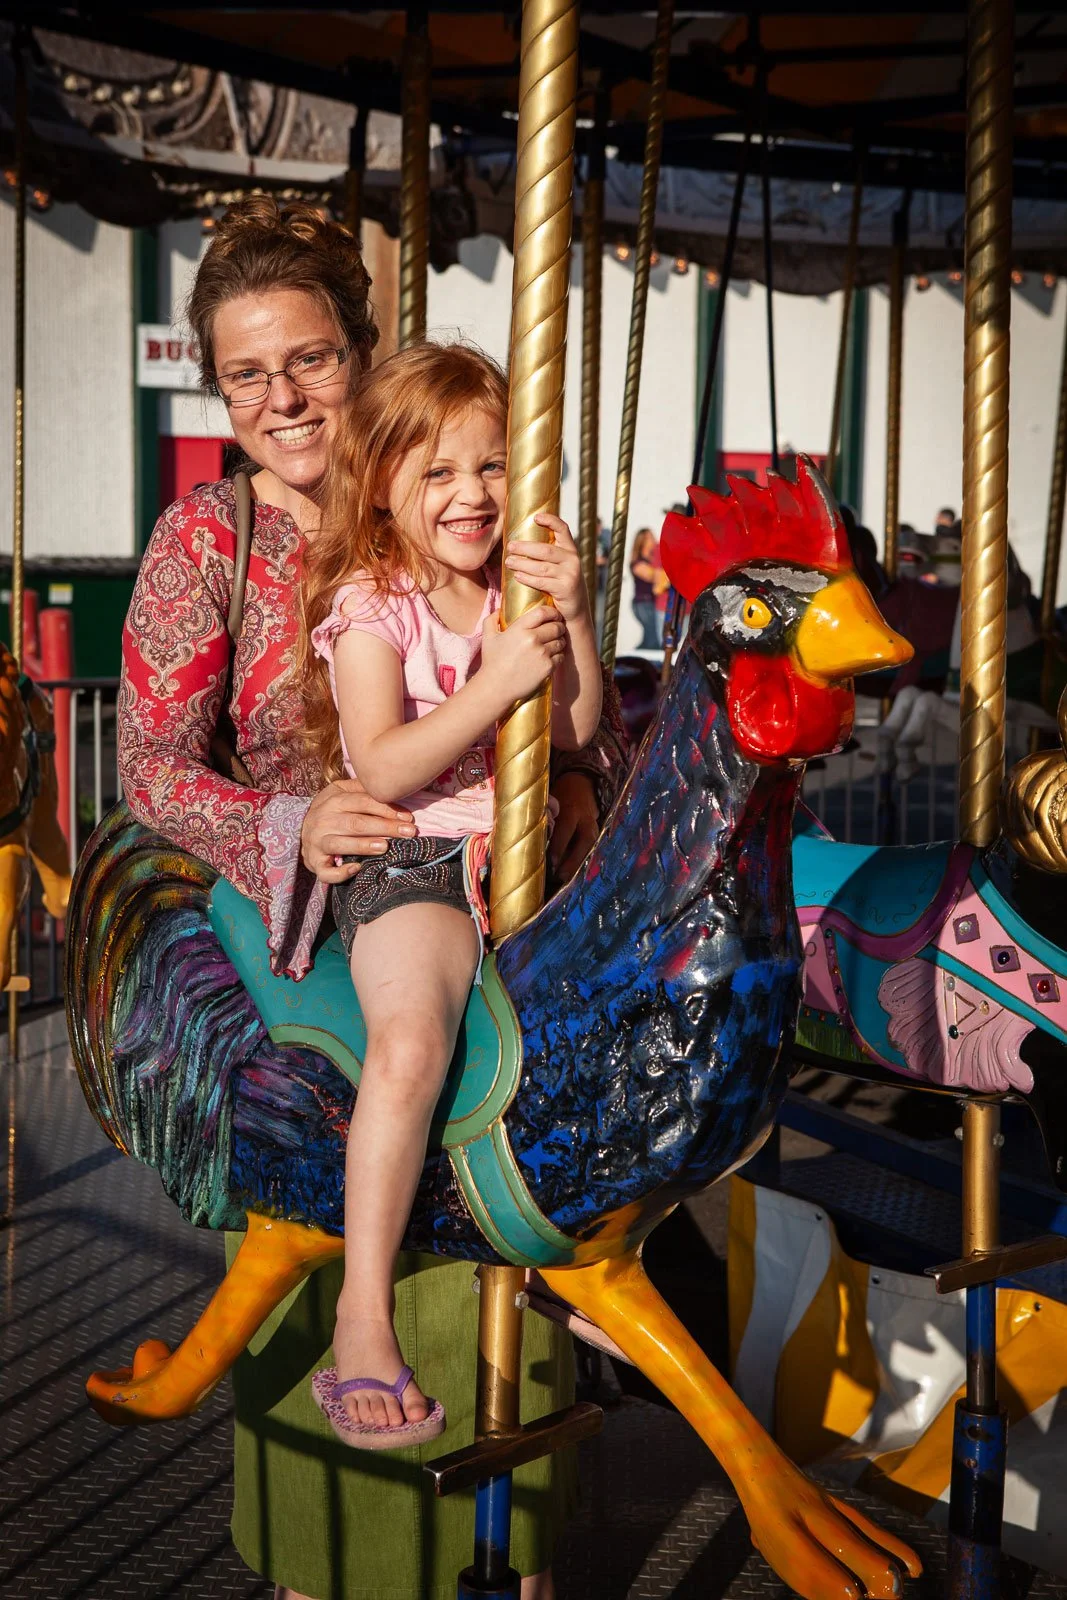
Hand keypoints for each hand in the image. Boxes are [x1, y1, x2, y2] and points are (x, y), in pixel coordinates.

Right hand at [300, 778, 416, 882]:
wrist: (305, 829)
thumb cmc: (332, 810)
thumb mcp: (342, 792)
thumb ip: (362, 789)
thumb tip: (392, 787)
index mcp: (333, 800)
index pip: (362, 802)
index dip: (386, 809)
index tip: (408, 817)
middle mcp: (322, 820)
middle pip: (356, 823)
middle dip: (384, 827)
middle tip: (408, 832)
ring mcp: (316, 842)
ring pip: (339, 844)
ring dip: (362, 846)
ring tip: (385, 847)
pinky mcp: (314, 863)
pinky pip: (326, 871)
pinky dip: (340, 872)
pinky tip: (356, 868)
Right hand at [481, 605, 567, 708]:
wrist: (496, 687)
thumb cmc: (492, 662)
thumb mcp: (488, 637)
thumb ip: (491, 620)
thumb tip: (498, 610)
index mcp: (520, 628)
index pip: (543, 612)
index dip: (553, 612)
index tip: (555, 615)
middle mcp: (533, 639)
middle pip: (556, 627)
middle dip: (559, 627)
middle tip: (558, 630)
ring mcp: (542, 653)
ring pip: (561, 642)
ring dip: (560, 641)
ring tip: (555, 643)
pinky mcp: (548, 667)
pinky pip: (561, 656)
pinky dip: (558, 656)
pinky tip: (552, 657)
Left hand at [504, 515, 590, 623]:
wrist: (576, 610)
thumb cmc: (562, 585)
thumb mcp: (560, 567)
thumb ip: (548, 556)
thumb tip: (520, 545)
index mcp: (571, 550)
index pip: (563, 529)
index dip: (550, 520)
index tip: (535, 517)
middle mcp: (572, 560)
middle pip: (545, 549)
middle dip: (525, 548)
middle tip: (509, 546)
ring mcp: (570, 574)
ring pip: (541, 567)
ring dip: (522, 564)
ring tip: (509, 562)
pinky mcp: (565, 589)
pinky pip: (542, 582)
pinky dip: (528, 579)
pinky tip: (517, 576)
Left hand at [548, 771, 599, 883]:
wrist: (580, 786)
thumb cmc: (558, 797)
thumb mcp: (550, 802)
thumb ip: (544, 819)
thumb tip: (530, 843)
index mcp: (571, 810)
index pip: (565, 831)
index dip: (558, 849)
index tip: (551, 865)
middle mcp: (586, 819)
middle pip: (583, 843)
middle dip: (572, 862)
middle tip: (560, 878)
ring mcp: (594, 827)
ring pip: (590, 848)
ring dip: (578, 865)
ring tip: (567, 880)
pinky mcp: (597, 834)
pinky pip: (592, 850)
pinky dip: (582, 862)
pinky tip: (574, 875)